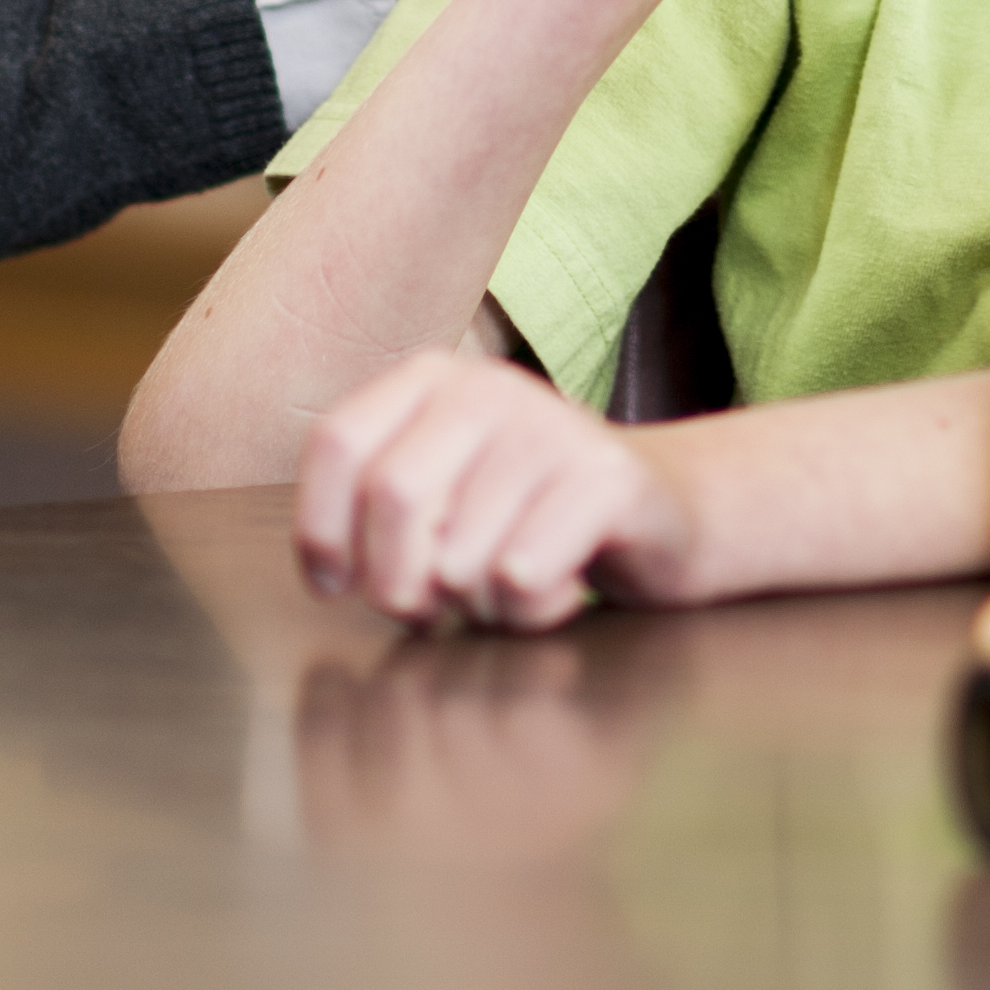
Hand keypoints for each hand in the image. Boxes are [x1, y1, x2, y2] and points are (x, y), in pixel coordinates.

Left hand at [297, 348, 701, 629]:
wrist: (668, 508)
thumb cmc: (530, 514)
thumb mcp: (443, 490)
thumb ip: (378, 509)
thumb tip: (332, 570)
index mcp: (433, 378)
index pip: (338, 444)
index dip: (321, 528)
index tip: (336, 587)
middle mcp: (490, 386)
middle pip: (393, 496)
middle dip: (394, 582)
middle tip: (426, 611)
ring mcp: (552, 426)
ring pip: (457, 552)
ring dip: (470, 606)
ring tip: (504, 591)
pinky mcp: (607, 478)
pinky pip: (520, 575)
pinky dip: (526, 611)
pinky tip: (556, 592)